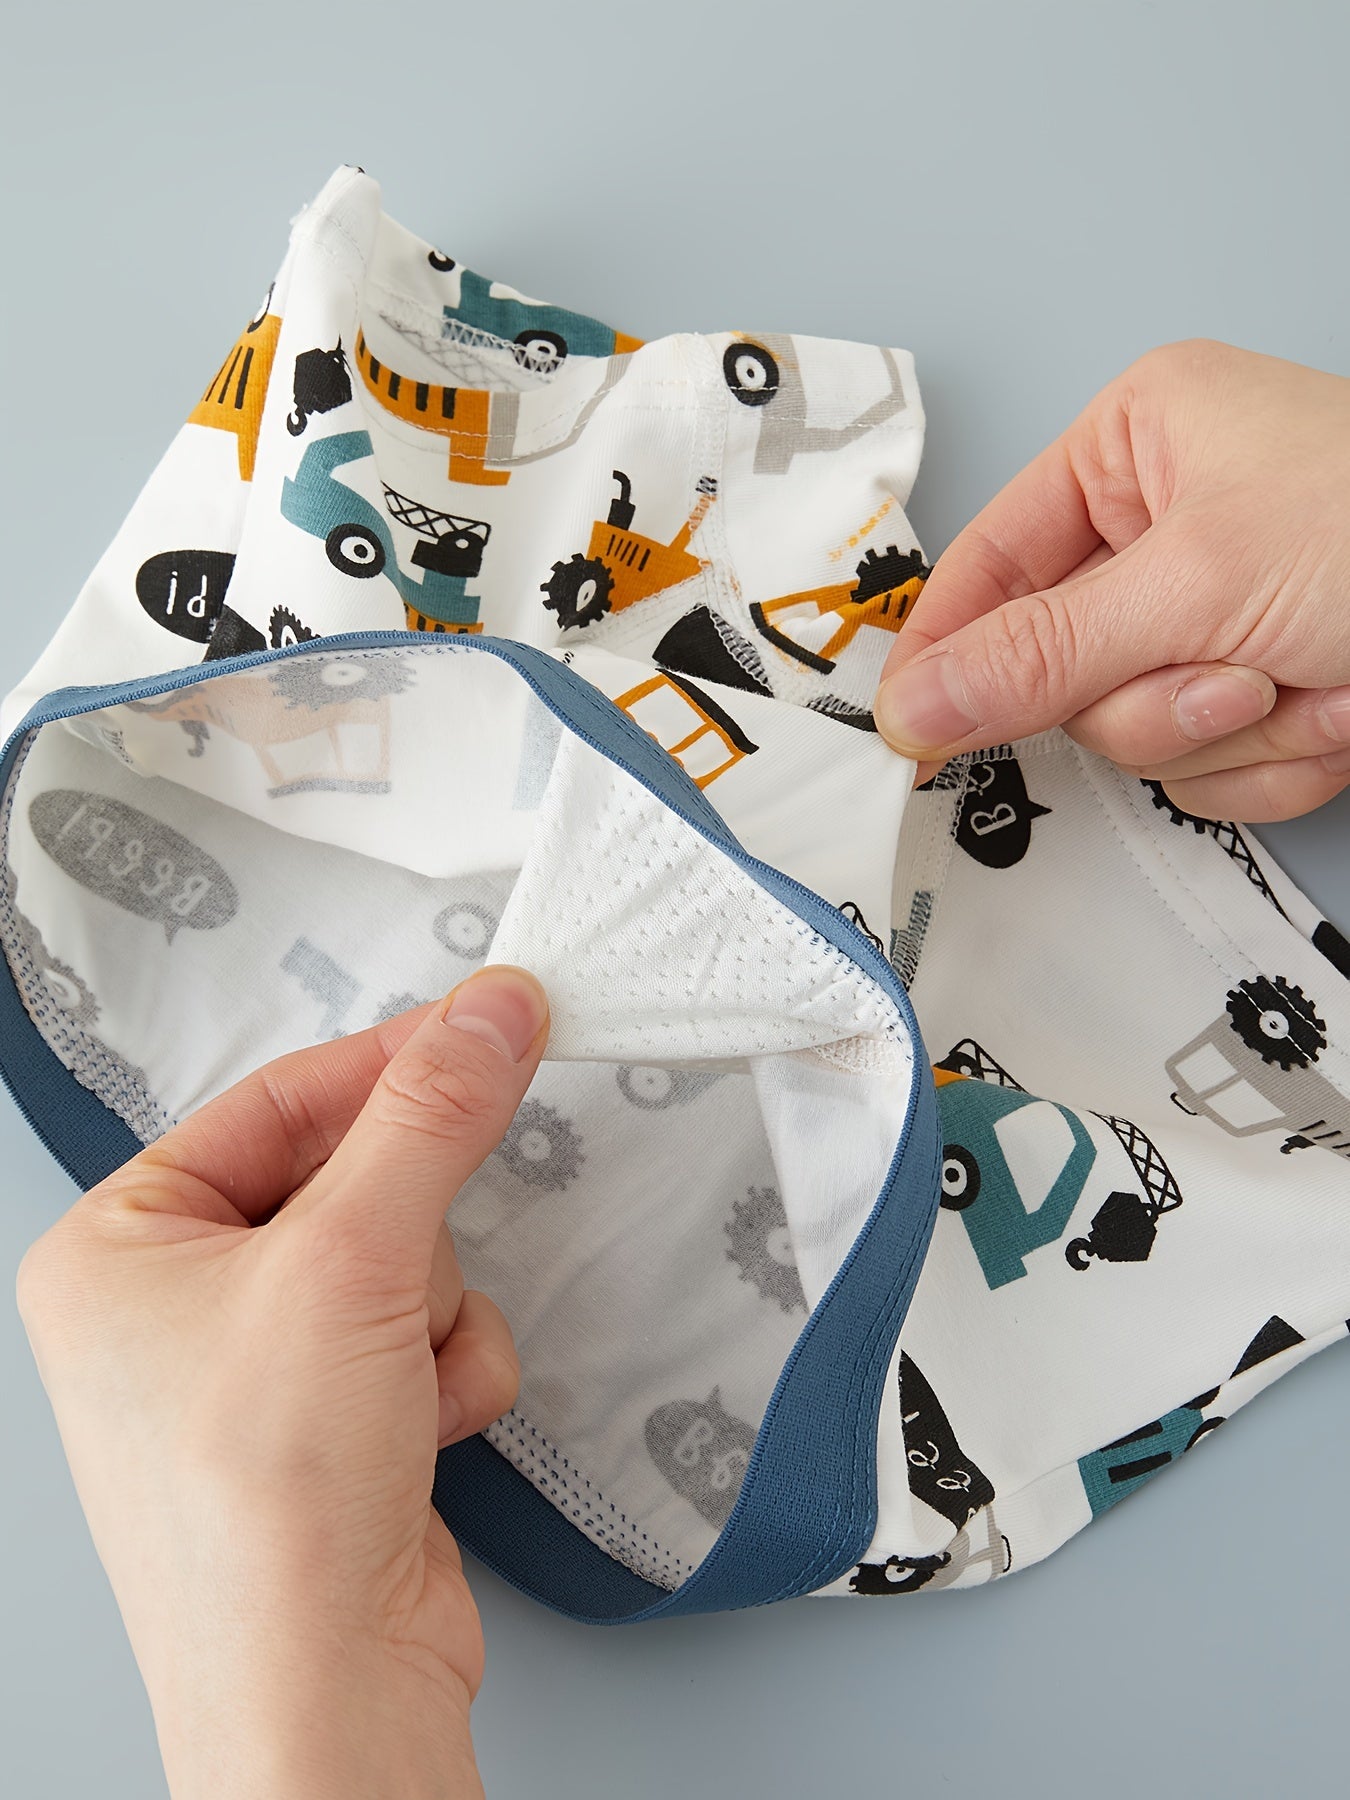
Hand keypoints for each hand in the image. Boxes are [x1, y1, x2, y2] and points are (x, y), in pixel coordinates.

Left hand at [15, 964, 549, 1799]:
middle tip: (413, 1265)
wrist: (323, 1697)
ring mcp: (254, 1370)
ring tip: (398, 1384)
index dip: (389, 1065)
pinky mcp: (331, 1422)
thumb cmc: (263, 1509)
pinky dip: (449, 1372)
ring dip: (436, 1312)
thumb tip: (488, 1013)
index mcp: (117, 1247)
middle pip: (350, 1181)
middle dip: (410, 1236)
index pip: (273, 1103)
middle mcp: (172, 1306)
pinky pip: (427, 1332)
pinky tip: (418, 1432)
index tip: (487, 1025)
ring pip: (406, 1257)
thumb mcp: (351, 1261)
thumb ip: (431, 1116)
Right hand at [873, 338, 1349, 821]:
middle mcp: (1166, 529)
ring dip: (1221, 733)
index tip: (917, 733)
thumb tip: (915, 707)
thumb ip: (1042, 656)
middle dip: (1150, 695)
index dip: (953, 653)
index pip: (991, 564)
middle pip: (1061, 670)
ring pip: (1135, 734)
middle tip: (1228, 672)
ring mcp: (1215, 618)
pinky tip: (1335, 710)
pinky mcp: (1264, 690)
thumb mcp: (1196, 583)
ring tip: (1302, 680)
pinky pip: (1208, 770)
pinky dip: (1274, 761)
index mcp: (1135, 447)